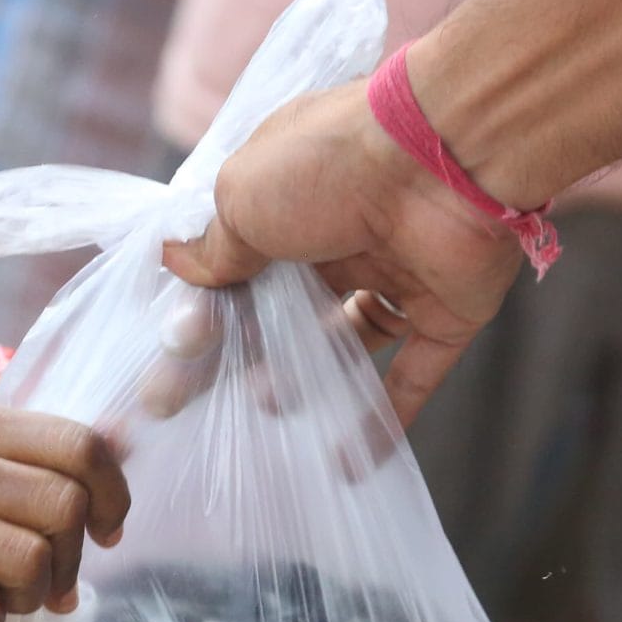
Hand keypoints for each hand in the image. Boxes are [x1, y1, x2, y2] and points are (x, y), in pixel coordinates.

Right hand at [0, 400, 132, 621]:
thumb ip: (25, 460)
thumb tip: (119, 463)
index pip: (77, 444)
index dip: (111, 494)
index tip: (103, 529)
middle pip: (63, 507)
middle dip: (71, 556)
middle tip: (48, 578)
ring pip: (32, 563)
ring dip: (31, 597)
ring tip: (0, 596)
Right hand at [161, 80, 523, 423]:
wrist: (444, 159)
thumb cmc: (330, 167)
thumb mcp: (244, 200)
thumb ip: (215, 246)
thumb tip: (179, 266)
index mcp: (294, 198)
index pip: (242, 264)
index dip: (207, 311)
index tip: (175, 357)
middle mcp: (345, 234)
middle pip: (289, 308)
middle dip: (247, 353)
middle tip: (205, 399)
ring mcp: (399, 273)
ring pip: (346, 338)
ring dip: (308, 377)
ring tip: (271, 404)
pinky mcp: (446, 312)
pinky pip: (415, 374)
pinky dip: (385, 418)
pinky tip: (349, 462)